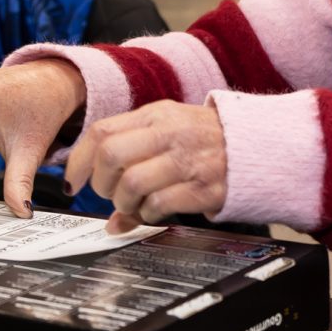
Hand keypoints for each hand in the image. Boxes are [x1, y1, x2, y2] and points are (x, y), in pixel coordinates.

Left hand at [65, 100, 227, 234]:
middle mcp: (170, 134)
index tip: (74, 181)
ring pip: (132, 184)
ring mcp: (187, 161)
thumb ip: (132, 154)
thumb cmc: (205, 139)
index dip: (79, 161)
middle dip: (101, 184)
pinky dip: (147, 215)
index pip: (101, 131)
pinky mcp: (202, 188)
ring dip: (124, 204)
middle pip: (111, 156)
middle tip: (110, 194)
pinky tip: (154, 212)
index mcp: (157, 115)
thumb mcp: (168, 130)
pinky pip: (158, 205)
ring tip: (133, 206)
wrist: (257, 147)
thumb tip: (102, 199)